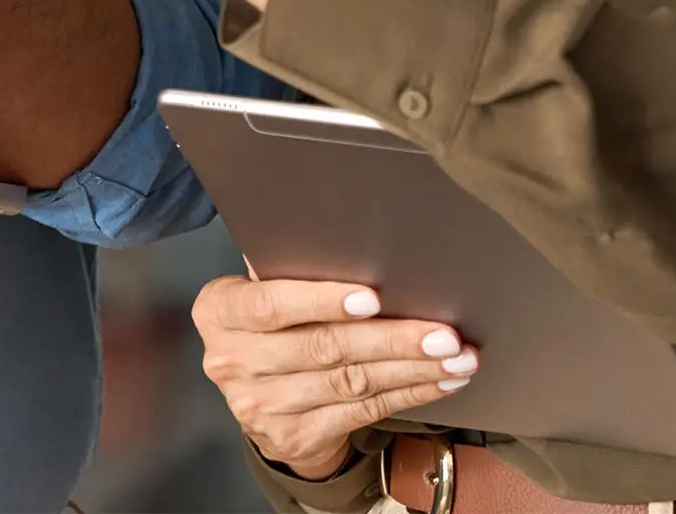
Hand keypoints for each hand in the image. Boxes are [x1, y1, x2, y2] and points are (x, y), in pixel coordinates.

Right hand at [192, 276, 477, 479]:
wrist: (259, 395)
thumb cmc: (271, 319)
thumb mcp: (262, 288)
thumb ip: (289, 267)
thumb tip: (351, 238)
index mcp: (220, 311)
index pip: (270, 304)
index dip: (322, 300)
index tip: (372, 297)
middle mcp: (233, 361)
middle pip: (323, 348)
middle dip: (391, 339)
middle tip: (442, 333)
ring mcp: (262, 406)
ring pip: (351, 382)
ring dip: (411, 369)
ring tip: (455, 356)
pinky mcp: (294, 437)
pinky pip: (362, 412)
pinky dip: (407, 394)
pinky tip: (438, 380)